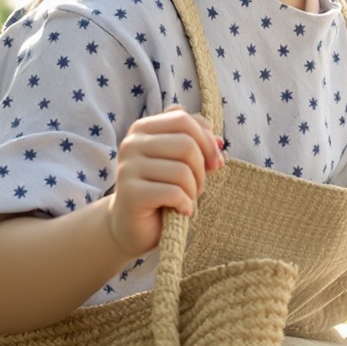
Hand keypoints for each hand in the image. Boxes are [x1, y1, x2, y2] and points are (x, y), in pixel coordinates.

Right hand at [106, 110, 223, 256]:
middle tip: (197, 186)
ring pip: (182, 170)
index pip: (184, 120)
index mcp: (144, 128)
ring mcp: (127, 168)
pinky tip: (181, 210)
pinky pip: (174, 192)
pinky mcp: (130, 193)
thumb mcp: (184, 162)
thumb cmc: (164, 188)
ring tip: (186, 198)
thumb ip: (200, 144)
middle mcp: (131, 143)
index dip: (207, 141)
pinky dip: (186, 204)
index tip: (215, 162)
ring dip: (194, 190)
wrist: (134, 225)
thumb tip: (219, 142)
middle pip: (186, 144)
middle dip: (202, 169)